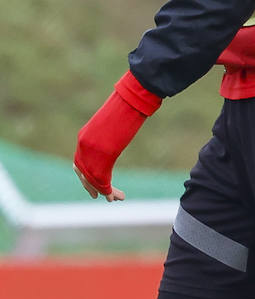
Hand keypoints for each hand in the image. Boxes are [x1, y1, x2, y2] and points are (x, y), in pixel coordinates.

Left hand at [73, 71, 160, 201]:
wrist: (131, 99)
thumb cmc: (127, 105)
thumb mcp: (114, 122)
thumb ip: (110, 132)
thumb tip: (117, 131)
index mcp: (84, 137)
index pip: (79, 162)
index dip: (85, 177)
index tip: (94, 186)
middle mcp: (84, 145)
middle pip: (82, 173)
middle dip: (90, 187)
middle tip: (97, 197)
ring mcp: (91, 150)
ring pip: (91, 178)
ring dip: (102, 190)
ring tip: (113, 199)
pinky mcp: (102, 153)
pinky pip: (101, 177)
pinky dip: (107, 188)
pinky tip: (115, 195)